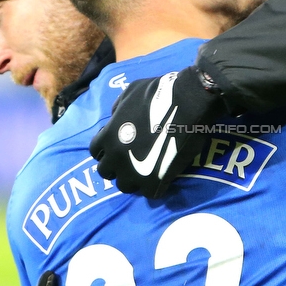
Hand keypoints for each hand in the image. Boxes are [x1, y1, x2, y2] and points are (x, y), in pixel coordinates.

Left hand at [90, 67, 228, 197]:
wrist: (189, 103)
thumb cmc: (160, 93)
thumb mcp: (130, 92)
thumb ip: (118, 107)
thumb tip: (114, 117)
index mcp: (109, 135)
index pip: (96, 151)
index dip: (107, 150)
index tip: (118, 147)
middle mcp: (117, 156)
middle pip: (106, 172)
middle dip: (117, 167)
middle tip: (131, 161)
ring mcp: (135, 171)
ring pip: (125, 186)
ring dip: (133, 180)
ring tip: (146, 172)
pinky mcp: (156, 181)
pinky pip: (149, 193)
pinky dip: (155, 187)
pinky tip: (162, 177)